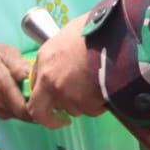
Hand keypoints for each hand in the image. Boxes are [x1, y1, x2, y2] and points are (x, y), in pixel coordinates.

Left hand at [25, 12, 105, 127]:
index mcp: (44, 59)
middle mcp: (50, 80)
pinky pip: (92, 110)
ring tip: (99, 87)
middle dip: (51, 120)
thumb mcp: (71, 33)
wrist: (116, 35)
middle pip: (40, 113)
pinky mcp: (85, 103)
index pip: (34, 87)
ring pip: (73, 109)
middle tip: (62, 120)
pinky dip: (100, 104)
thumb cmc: (96, 28)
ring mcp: (66, 94)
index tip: (52, 100)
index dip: (44, 96)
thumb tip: (66, 62)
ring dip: (84, 104)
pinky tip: (109, 89)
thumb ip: (62, 53)